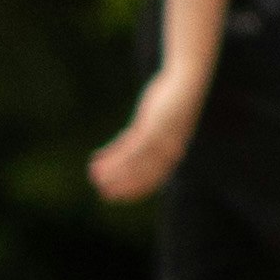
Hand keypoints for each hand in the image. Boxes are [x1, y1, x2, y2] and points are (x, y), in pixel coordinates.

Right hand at [89, 76, 202, 206]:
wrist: (185, 81)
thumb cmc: (174, 103)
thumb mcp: (165, 125)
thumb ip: (154, 141)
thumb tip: (139, 153)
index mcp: (173, 153)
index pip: (153, 179)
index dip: (134, 190)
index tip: (118, 198)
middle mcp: (168, 149)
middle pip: (141, 173)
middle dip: (121, 184)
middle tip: (102, 192)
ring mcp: (159, 138)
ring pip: (131, 162)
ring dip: (111, 171)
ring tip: (94, 176)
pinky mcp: (150, 126)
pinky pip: (127, 146)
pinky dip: (111, 155)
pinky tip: (97, 158)